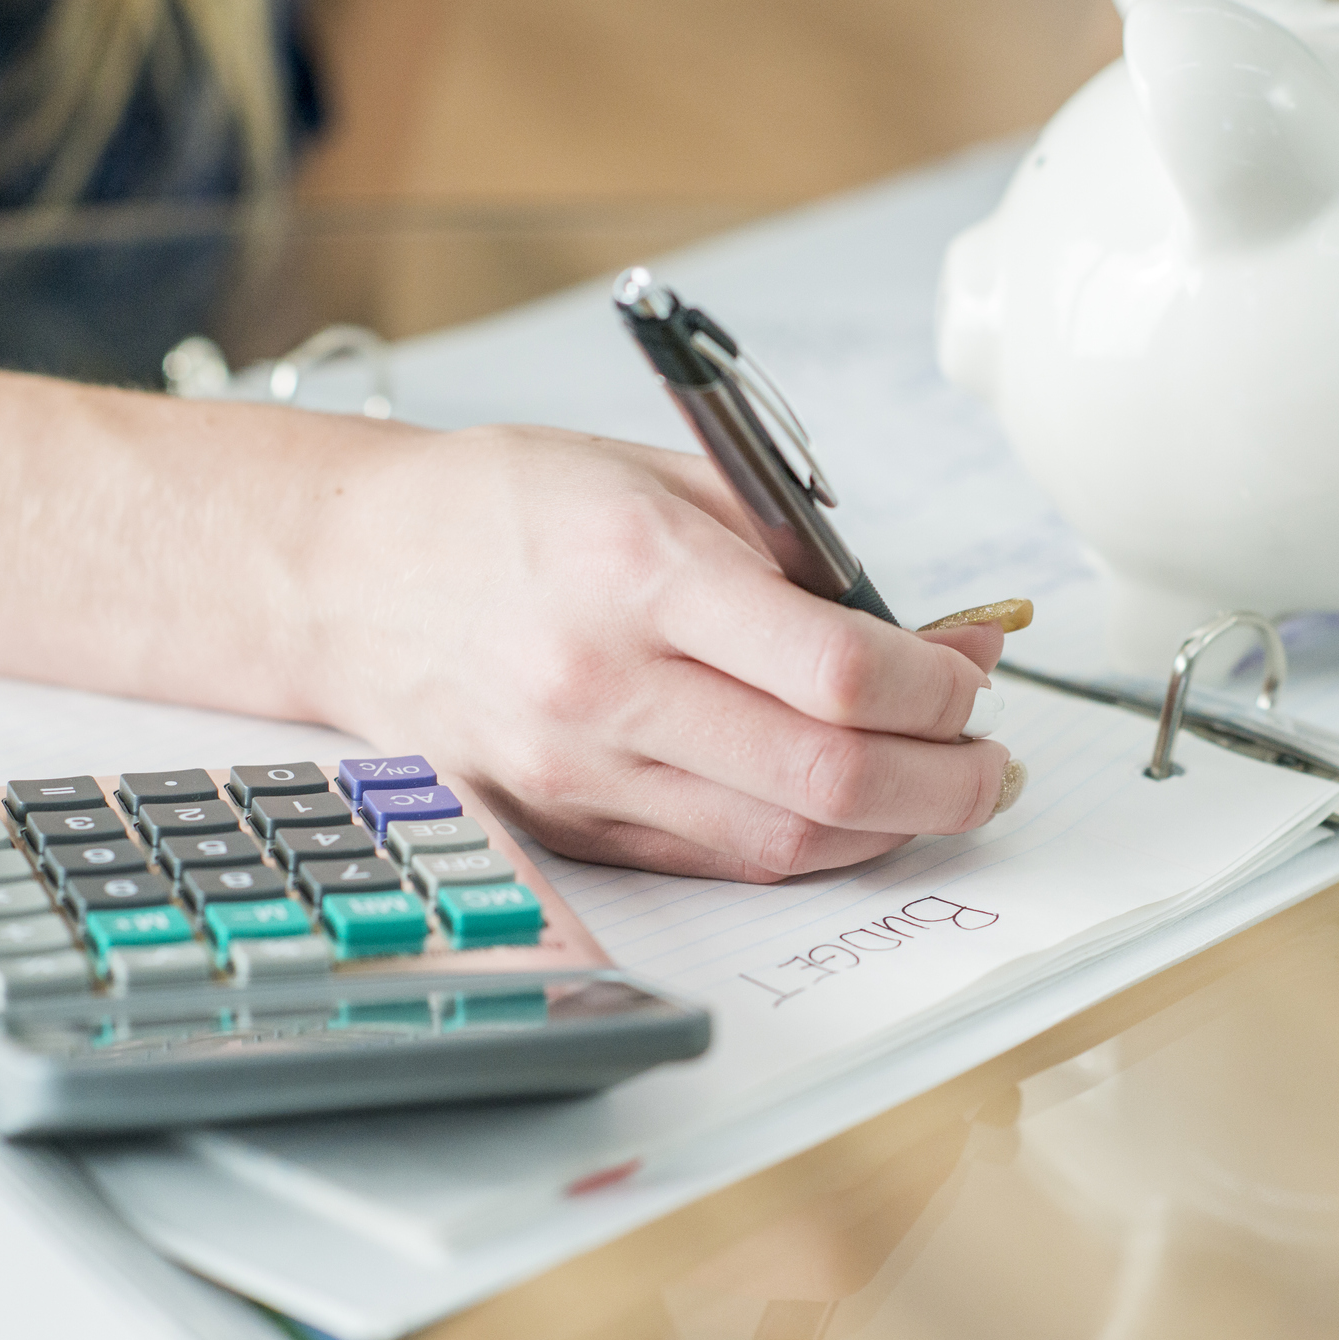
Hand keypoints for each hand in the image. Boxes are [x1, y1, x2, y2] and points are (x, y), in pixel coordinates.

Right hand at [313, 423, 1026, 880]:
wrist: (349, 577)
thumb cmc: (506, 507)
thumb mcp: (662, 480)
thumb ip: (800, 559)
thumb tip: (932, 637)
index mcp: (638, 570)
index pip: (836, 669)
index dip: (937, 686)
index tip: (969, 673)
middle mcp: (605, 683)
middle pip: (826, 778)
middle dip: (946, 780)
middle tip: (989, 761)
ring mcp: (578, 770)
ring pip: (782, 842)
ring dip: (890, 826)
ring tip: (939, 787)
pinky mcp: (564, 826)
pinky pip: (716, 859)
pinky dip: (804, 845)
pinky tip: (846, 811)